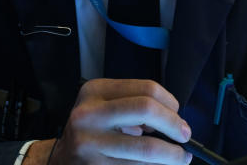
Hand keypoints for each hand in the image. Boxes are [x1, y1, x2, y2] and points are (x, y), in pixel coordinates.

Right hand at [28, 79, 192, 164]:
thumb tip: (173, 118)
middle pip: (146, 110)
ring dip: (172, 154)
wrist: (61, 160)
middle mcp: (89, 114)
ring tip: (182, 157)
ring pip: (146, 148)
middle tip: (185, 135)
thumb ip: (132, 103)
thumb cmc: (91, 129)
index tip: (178, 114)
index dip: (170, 102)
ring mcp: (90, 144)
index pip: (145, 89)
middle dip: (174, 124)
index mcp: (95, 91)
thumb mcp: (103, 105)